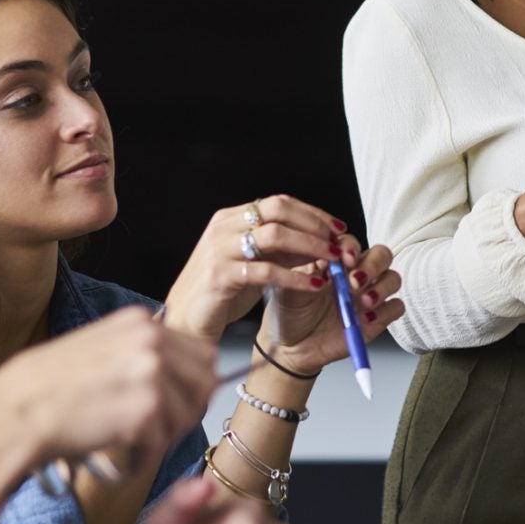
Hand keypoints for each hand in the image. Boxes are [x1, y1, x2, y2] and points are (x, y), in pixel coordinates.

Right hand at [0, 306, 216, 471]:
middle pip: (205, 384)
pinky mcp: (146, 410)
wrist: (16, 411)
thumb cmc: (50, 388)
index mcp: (141, 322)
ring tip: (126, 444)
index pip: (202, 354)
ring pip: (187, 418)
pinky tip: (115, 457)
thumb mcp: (102, 350)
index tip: (170, 407)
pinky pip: (162, 446)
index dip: (191, 386)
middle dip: (186, 414)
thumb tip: (186, 376)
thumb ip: (142, 355)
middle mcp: (152, 340)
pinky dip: (141, 461)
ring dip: (160, 440)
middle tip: (154, 433)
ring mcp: (151, 372)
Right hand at [162, 195, 343, 340]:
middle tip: (337, 243)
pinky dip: (295, 276)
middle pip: (278, 210)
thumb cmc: (221, 291)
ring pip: (275, 235)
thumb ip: (279, 249)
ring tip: (332, 261)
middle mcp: (224, 227)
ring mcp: (219, 249)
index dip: (312, 213)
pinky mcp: (220, 275)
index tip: (337, 228)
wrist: (187, 320)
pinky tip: (313, 284)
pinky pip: (266, 270)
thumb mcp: (252, 262)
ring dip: (310, 246)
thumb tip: (320, 241)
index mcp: (231, 218)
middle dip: (313, 225)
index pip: (279, 202)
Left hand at [263, 237, 403, 375]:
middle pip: (381, 255)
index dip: (351, 246)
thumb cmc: (291, 313)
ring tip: (363, 301)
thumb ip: (306, 271)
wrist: (293, 347)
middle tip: (356, 281)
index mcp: (335, 261)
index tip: (344, 258)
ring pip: (393, 278)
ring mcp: (369, 295)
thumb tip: (325, 257)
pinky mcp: (377, 318)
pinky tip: (366, 318)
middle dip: (372, 264)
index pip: (352, 242)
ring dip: (381, 287)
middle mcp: (356, 275)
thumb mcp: (290, 288)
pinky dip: (386, 310)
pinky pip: (396, 307)